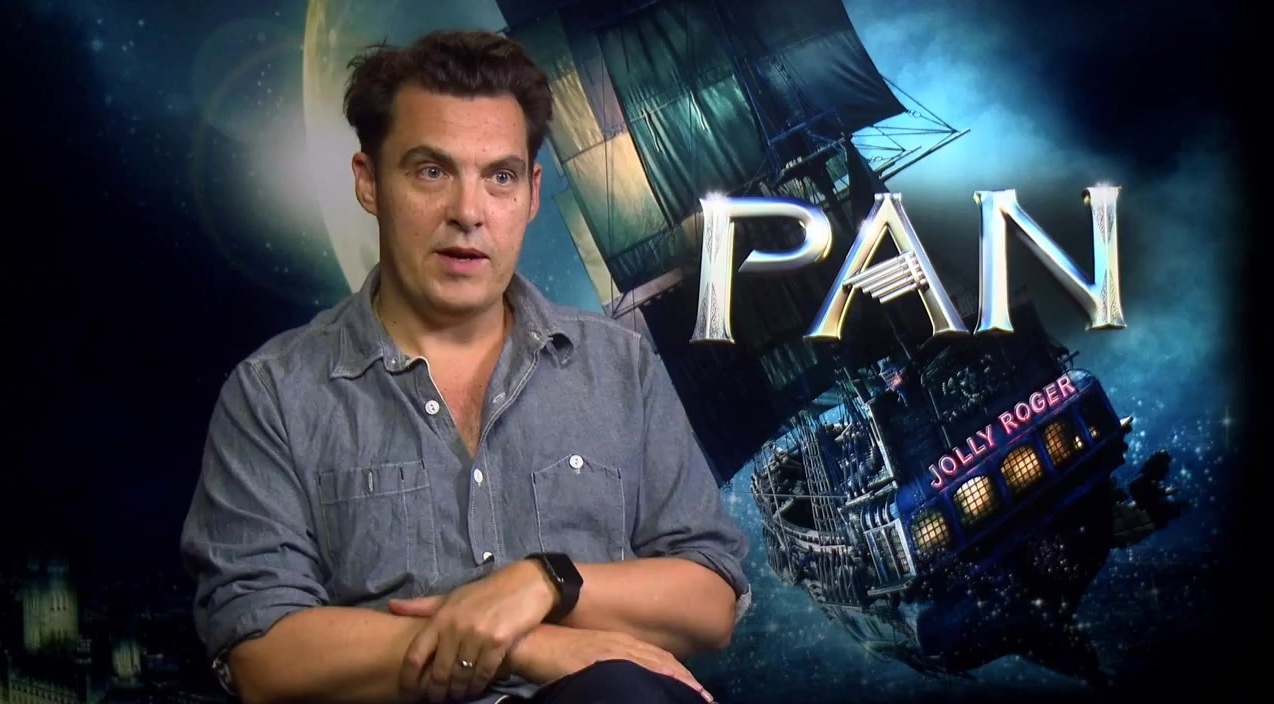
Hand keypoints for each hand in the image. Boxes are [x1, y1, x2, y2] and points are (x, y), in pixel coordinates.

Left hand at [389, 560, 556, 701]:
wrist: (526, 584)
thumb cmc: (485, 591)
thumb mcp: (453, 596)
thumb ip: (423, 606)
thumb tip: (392, 606)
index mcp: (441, 617)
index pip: (415, 654)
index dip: (409, 678)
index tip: (409, 692)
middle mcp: (455, 627)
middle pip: (438, 672)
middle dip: (436, 691)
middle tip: (438, 699)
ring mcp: (477, 635)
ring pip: (460, 676)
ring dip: (458, 691)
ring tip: (457, 695)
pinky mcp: (498, 642)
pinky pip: (483, 673)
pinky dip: (478, 685)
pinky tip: (476, 687)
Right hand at [507, 625, 713, 701]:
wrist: (535, 640)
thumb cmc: (556, 649)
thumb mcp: (587, 656)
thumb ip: (605, 665)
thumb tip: (616, 679)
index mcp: (620, 644)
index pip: (657, 661)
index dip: (679, 675)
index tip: (698, 690)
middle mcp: (624, 645)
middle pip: (663, 664)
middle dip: (686, 681)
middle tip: (707, 698)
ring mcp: (617, 651)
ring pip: (657, 666)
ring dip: (680, 682)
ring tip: (700, 697)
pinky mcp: (607, 658)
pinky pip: (640, 667)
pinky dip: (660, 677)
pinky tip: (673, 687)